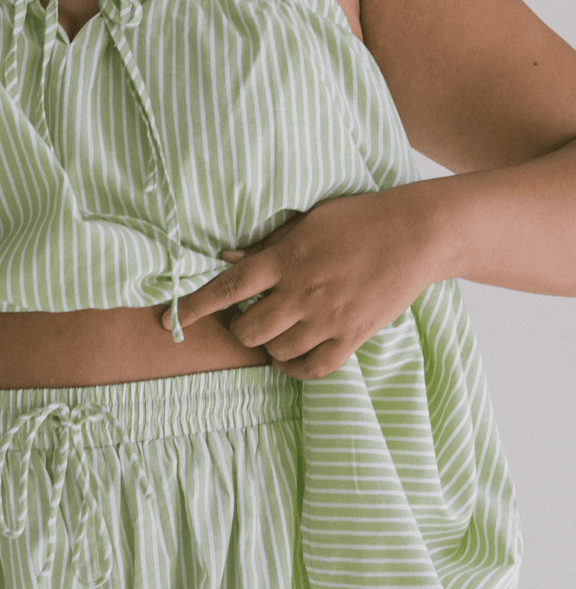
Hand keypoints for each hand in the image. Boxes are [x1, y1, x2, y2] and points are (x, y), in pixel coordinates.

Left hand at [164, 187, 443, 379]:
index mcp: (285, 258)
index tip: (169, 320)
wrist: (419, 233)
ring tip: (281, 329)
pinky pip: (312, 369)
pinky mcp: (352, 336)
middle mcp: (301, 292)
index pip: (226, 288)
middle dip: (240, 328)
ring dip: (269, 346)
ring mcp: (327, 317)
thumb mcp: (308, 222)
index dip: (192, 306)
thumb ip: (267, 246)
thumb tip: (226, 259)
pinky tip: (294, 356)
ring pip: (275, 352)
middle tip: (251, 318)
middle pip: (248, 330)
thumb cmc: (360, 219)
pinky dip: (295, 368)